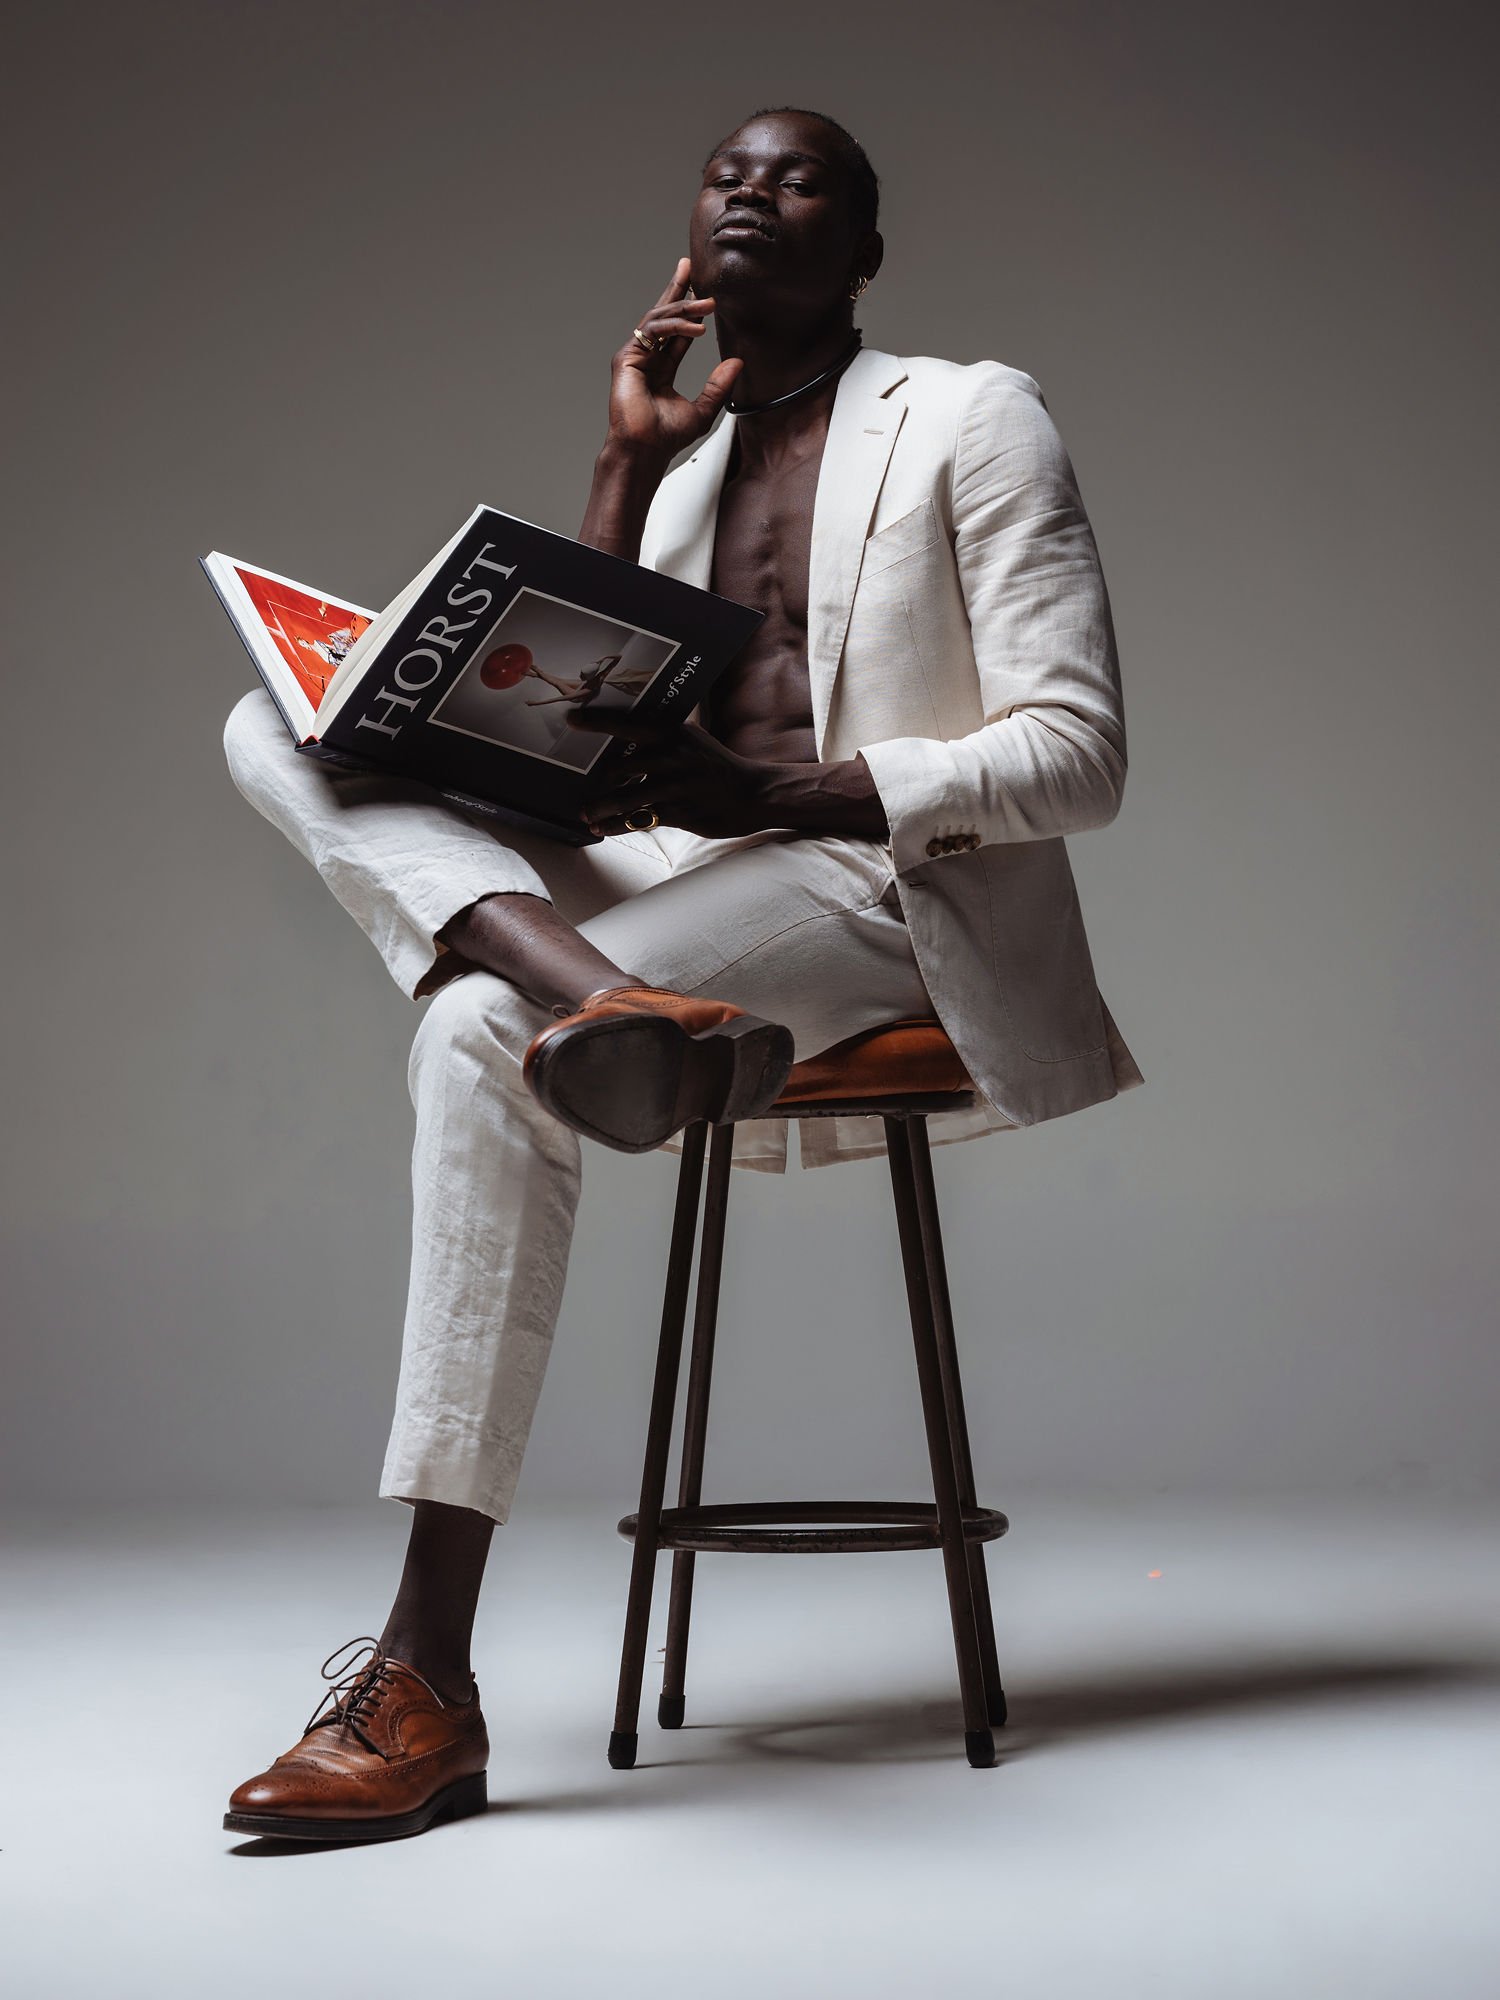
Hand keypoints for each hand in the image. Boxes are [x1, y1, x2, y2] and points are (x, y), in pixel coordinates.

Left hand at [570, 708, 774, 837]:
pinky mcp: (678, 812)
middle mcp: (670, 756)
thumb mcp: (695, 740)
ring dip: (600, 807)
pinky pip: (638, 820)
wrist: (753, 793)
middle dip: (599, 780)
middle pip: (618, 766)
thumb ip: (666, 736)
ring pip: (623, 797)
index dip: (596, 722)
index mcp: (673, 733)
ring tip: (586, 813)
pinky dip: (616, 826)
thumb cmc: (720, 766)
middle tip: (588, 787)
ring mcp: (673, 785)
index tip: (571, 719)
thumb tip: (634, 732)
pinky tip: (602, 829)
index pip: (627, 724)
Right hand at [604, 258, 743, 463]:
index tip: (703, 291)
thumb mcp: (703, 409)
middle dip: (678, 290)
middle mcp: (647, 358)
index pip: (676, 331)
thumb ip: (718, 386)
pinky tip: (697, 328)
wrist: (644, 451)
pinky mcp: (627, 358)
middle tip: (694, 268)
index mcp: (661, 368)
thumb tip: (738, 362)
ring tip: (708, 304)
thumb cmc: (666, 438)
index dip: (688, 310)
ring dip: (684, 308)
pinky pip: (653, 330)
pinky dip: (675, 326)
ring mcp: (635, 356)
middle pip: (663, 315)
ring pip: (659, 319)